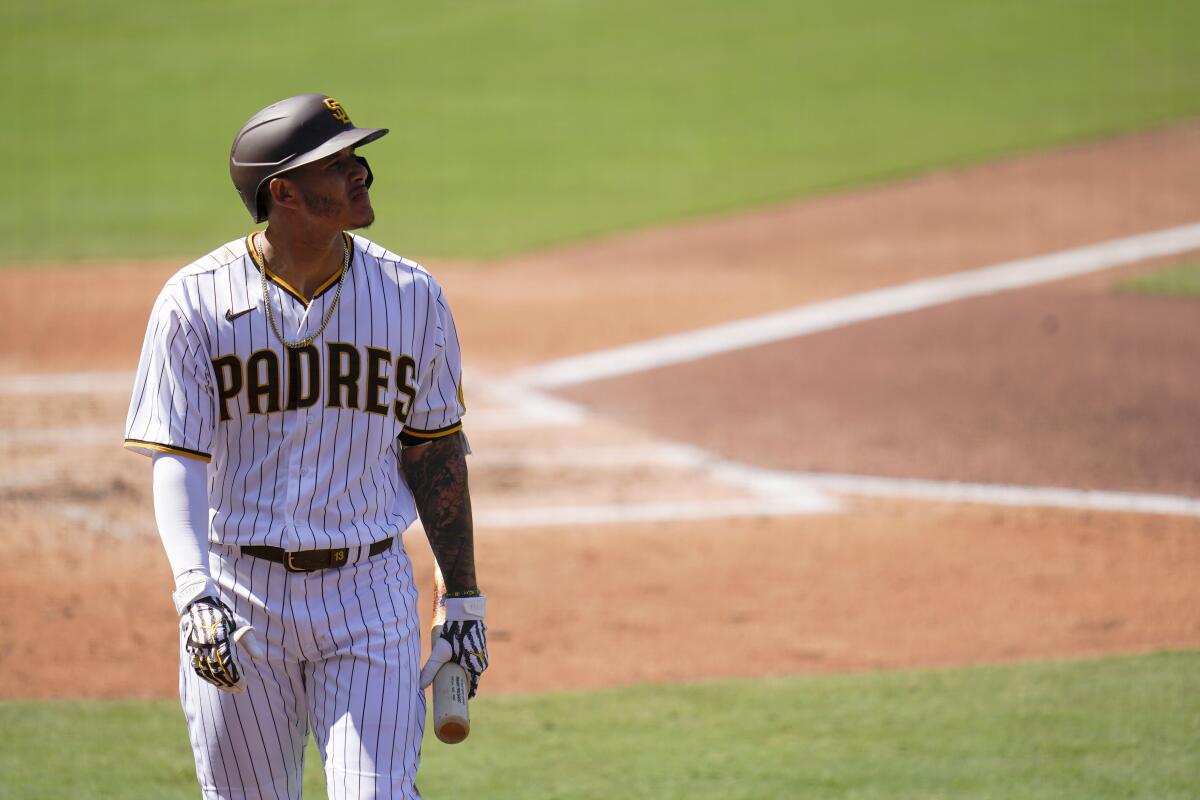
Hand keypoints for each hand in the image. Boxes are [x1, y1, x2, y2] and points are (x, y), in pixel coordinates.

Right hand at [173, 575, 263, 693]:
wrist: (199, 607)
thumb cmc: (224, 616)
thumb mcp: (240, 625)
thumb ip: (249, 641)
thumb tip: (260, 656)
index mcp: (219, 641)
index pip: (229, 666)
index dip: (236, 679)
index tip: (244, 686)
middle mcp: (206, 647)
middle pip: (218, 672)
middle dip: (229, 684)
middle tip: (239, 691)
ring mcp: (197, 650)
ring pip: (208, 673)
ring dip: (218, 683)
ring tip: (229, 689)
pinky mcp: (191, 651)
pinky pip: (199, 669)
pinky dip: (208, 677)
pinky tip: (216, 681)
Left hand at [420, 596, 487, 697]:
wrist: (465, 611)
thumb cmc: (454, 632)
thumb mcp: (441, 652)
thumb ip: (430, 669)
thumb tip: (419, 686)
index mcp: (476, 666)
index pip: (472, 687)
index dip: (464, 695)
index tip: (456, 701)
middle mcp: (483, 661)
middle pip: (472, 678)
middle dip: (461, 684)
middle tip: (449, 689)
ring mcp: (483, 652)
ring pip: (473, 667)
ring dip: (464, 672)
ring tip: (451, 676)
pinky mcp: (480, 644)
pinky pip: (474, 658)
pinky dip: (467, 662)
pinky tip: (457, 661)